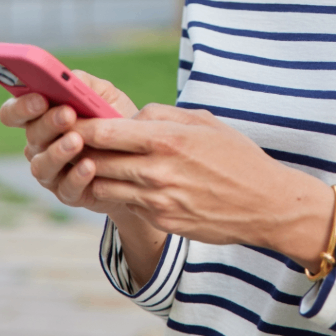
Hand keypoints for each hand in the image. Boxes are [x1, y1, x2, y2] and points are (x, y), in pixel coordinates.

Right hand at [0, 70, 141, 219]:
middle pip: (31, 135)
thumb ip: (83, 83)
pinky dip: (77, 176)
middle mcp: (39, 145)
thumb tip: (66, 78)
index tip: (40, 99)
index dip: (21, 106)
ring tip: (77, 141)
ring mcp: (51, 171)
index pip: (13, 112)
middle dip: (48, 123)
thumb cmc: (115, 120)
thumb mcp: (103, 95)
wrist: (139, 156)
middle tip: (68, 114)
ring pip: (41, 165)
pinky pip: (66, 188)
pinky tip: (90, 165)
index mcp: (40, 118)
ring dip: (58, 152)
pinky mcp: (68, 193)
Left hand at [72, 104, 335, 266]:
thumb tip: (130, 117)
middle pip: (96, 160)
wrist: (266, 204)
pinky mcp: (162, 221)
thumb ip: (162, 115)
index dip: (80, 126)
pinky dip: (120, 193)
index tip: (70, 119)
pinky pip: (127, 204)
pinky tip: (123, 184)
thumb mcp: (205, 122)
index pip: (104, 132)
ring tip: (92, 163)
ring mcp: (157, 200)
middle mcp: (157, 171)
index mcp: (167, 139)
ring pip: (104, 186)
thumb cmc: (238, 157)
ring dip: (94, 175)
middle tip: (69, 141)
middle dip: (80, 150)